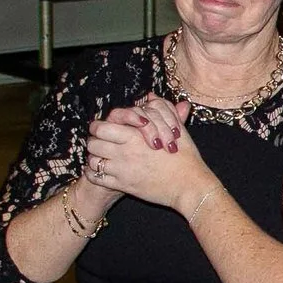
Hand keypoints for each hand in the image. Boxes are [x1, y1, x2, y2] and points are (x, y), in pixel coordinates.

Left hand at [84, 99, 216, 214]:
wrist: (190, 186)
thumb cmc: (187, 159)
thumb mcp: (178, 131)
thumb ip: (162, 111)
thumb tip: (151, 96)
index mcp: (135, 136)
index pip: (100, 127)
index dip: (98, 127)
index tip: (102, 130)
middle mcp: (125, 152)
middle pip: (93, 143)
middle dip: (95, 142)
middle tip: (102, 144)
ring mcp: (122, 170)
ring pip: (92, 161)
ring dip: (95, 158)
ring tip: (103, 158)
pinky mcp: (123, 186)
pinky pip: (97, 178)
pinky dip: (95, 174)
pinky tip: (103, 172)